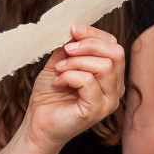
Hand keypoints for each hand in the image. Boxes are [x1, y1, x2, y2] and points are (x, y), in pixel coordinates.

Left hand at [24, 25, 124, 150]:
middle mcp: (115, 89)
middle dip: (88, 45)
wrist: (36, 123)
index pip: (114, 46)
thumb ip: (69, 49)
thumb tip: (74, 31)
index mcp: (110, 76)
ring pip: (105, 66)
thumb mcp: (58, 65)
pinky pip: (89, 81)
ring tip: (59, 70)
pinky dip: (70, 76)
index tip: (72, 30)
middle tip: (66, 50)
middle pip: (116, 53)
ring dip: (76, 62)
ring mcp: (108, 101)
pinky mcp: (96, 110)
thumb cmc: (48, 96)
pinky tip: (58, 83)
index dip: (94, 34)